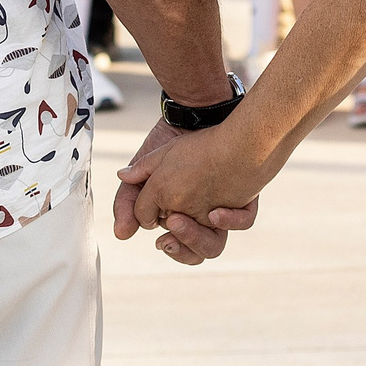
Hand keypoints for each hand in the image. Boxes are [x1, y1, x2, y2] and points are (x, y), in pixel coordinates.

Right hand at [111, 118, 259, 263]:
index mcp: (180, 215)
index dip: (170, 246)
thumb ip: (130, 200)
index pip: (176, 245)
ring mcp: (222, 208)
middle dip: (184, 250)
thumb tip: (121, 233)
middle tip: (169, 241)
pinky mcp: (242, 198)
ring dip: (198, 239)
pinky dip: (232, 221)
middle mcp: (202, 216)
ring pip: (216, 243)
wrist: (199, 114)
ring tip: (182, 222)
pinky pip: (244, 219)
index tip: (161, 240)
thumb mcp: (148, 170)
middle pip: (198, 251)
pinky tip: (216, 213)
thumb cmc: (172, 144)